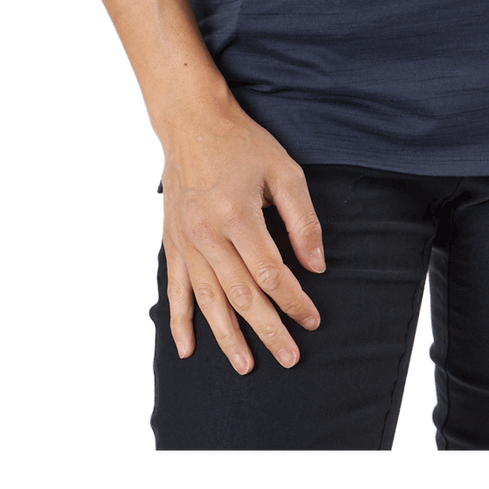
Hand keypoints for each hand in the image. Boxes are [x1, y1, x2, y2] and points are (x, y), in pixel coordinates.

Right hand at [160, 95, 325, 373]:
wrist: (192, 123)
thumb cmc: (243, 144)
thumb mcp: (284, 171)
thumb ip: (302, 219)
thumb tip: (316, 264)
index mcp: (238, 215)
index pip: (271, 273)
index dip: (293, 301)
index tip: (312, 319)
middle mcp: (208, 234)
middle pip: (241, 294)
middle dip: (268, 329)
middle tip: (289, 357)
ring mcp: (186, 241)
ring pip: (208, 300)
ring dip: (228, 336)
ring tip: (246, 365)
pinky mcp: (172, 242)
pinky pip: (175, 289)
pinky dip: (180, 321)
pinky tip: (188, 348)